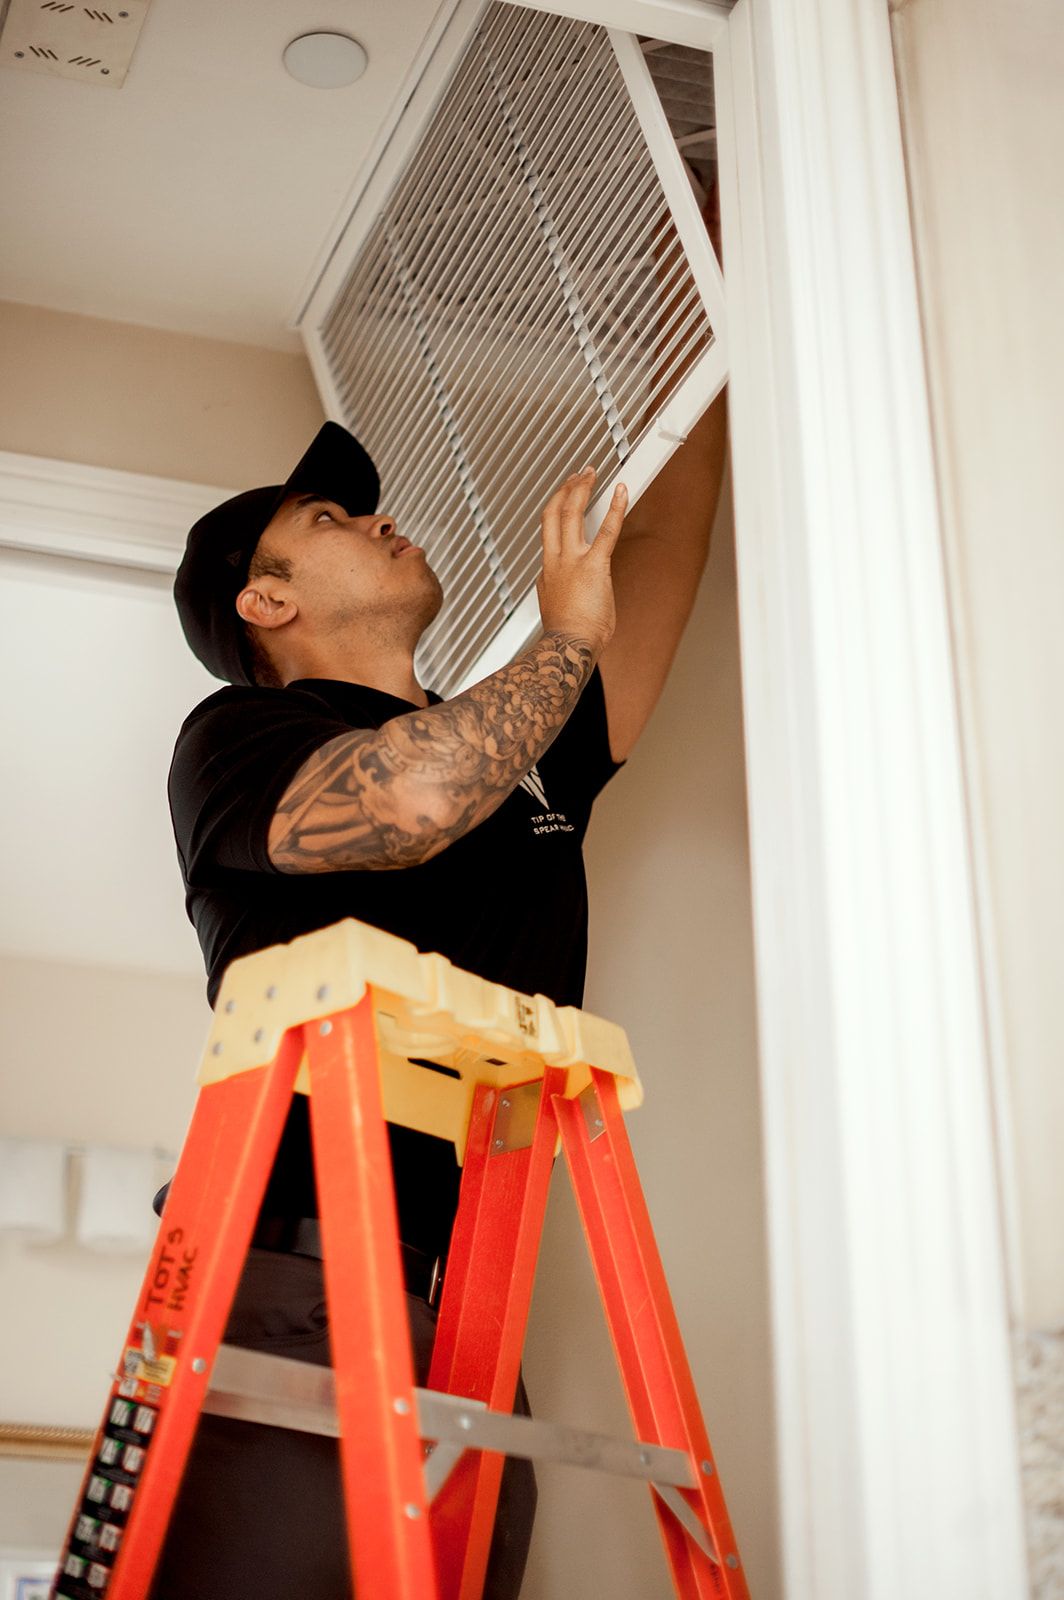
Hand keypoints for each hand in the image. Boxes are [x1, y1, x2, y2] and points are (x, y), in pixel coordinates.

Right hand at [536, 466, 626, 654]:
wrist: (568, 647)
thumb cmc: (569, 637)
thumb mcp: (558, 609)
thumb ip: (561, 593)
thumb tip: (566, 593)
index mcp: (547, 573)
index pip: (549, 536)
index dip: (556, 516)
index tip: (564, 503)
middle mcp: (555, 561)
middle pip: (552, 514)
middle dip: (563, 491)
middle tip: (575, 476)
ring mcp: (571, 562)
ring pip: (570, 514)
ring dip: (580, 489)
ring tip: (589, 473)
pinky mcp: (593, 566)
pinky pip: (607, 531)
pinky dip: (615, 508)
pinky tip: (622, 492)